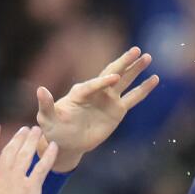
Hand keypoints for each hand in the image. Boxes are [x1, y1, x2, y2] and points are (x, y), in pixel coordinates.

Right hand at [0, 124, 58, 193]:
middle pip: (9, 150)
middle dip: (17, 137)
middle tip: (25, 128)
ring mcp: (15, 180)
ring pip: (25, 154)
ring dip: (31, 141)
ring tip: (37, 131)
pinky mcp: (31, 189)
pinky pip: (41, 168)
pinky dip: (48, 157)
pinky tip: (54, 147)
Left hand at [36, 47, 159, 172]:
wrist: (67, 142)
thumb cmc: (54, 130)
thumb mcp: (47, 119)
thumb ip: (46, 104)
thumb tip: (40, 89)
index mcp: (79, 92)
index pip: (93, 85)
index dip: (103, 82)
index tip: (115, 78)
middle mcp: (95, 91)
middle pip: (112, 73)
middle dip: (124, 62)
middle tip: (136, 50)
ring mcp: (108, 99)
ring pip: (125, 81)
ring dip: (136, 69)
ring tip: (147, 57)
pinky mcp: (117, 110)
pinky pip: (133, 98)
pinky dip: (144, 89)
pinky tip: (154, 79)